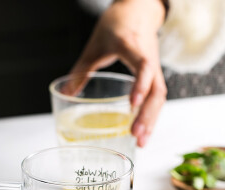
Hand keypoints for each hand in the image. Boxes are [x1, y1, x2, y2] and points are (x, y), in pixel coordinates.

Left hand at [70, 0, 166, 146]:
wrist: (140, 10)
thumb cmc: (118, 25)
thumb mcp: (95, 44)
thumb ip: (81, 69)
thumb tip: (65, 93)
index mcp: (133, 46)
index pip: (143, 67)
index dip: (139, 86)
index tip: (131, 106)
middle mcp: (148, 59)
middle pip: (156, 91)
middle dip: (147, 116)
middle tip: (136, 136)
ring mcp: (155, 69)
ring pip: (159, 98)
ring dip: (151, 121)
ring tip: (141, 142)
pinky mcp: (155, 76)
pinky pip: (157, 98)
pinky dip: (151, 116)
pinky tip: (143, 130)